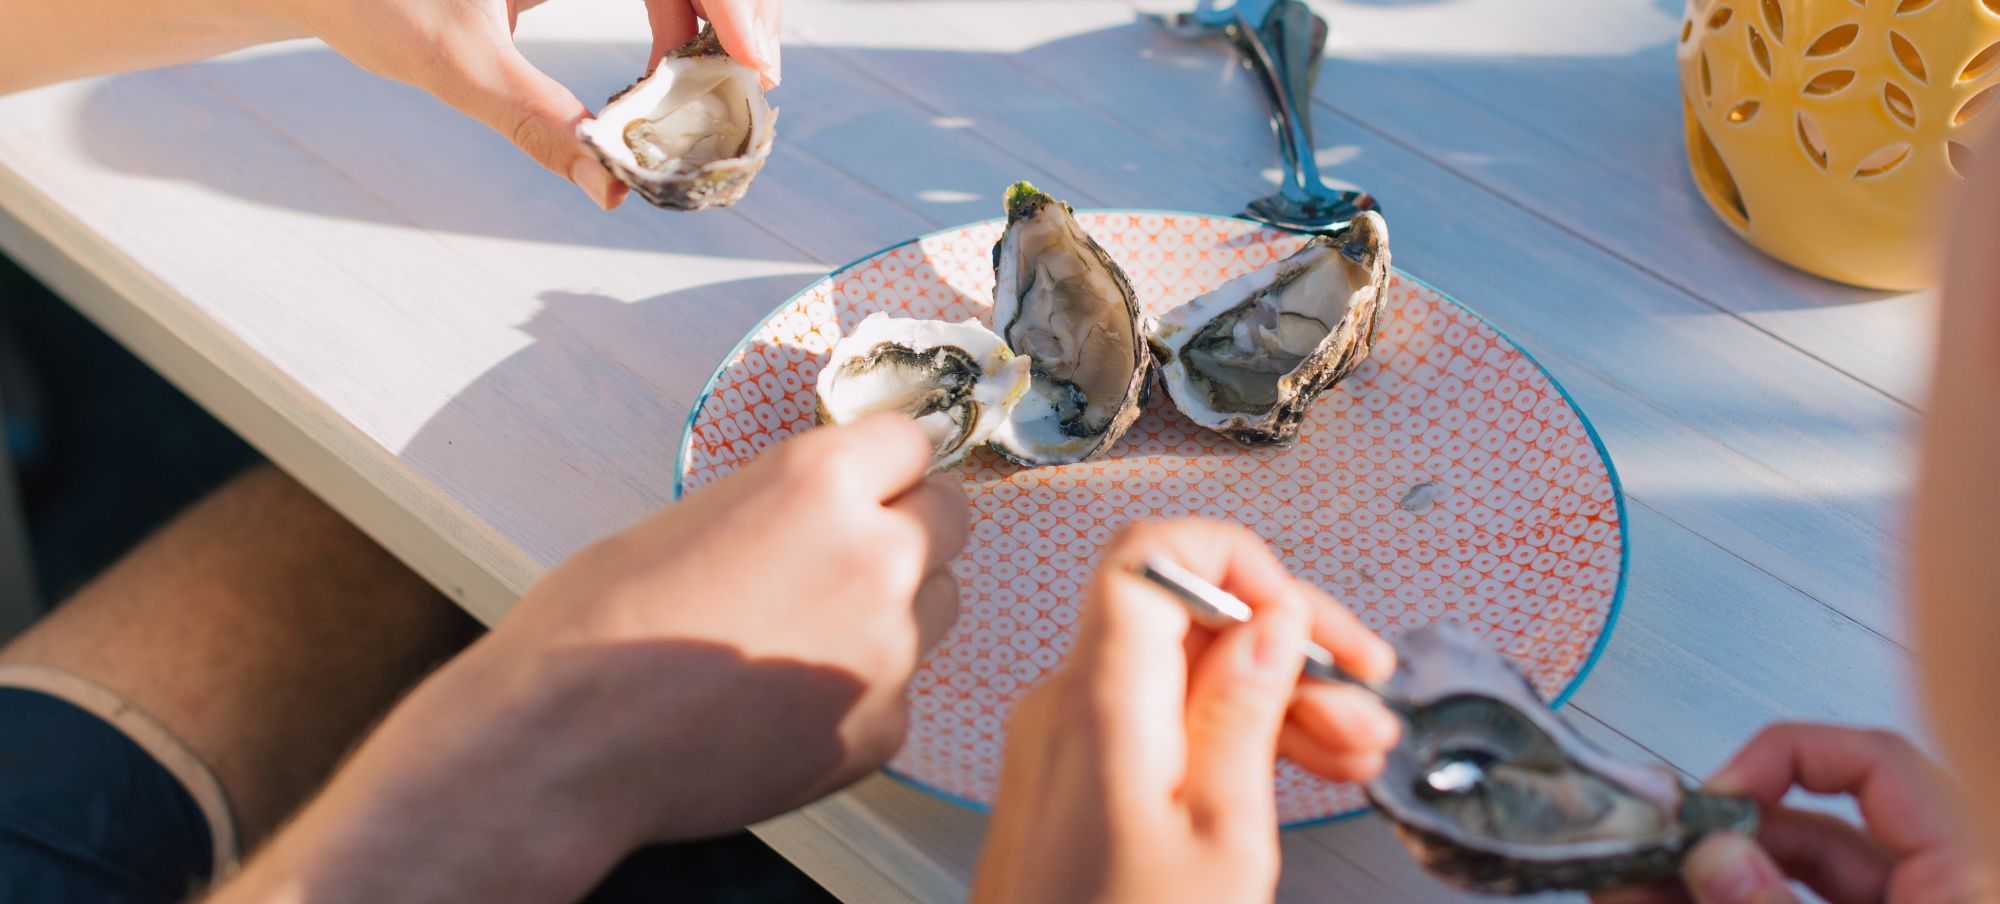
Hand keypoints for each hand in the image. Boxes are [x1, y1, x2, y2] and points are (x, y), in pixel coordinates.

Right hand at [213, 414, 963, 902]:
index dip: (886, 465)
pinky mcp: (883, 728)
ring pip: (939, 607)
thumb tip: (834, 514)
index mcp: (822, 482)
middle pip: (950, 519)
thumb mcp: (697, 516)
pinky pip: (898, 690)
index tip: (873, 481)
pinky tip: (782, 702)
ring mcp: (890, 650)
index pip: (913, 443)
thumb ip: (791, 507)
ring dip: (896, 609)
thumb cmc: (601, 622)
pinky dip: (857, 692)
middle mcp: (877, 556)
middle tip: (847, 556)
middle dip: (908, 528)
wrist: (566, 743)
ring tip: (803, 634)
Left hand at [291, 0, 779, 208]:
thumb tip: (606, 187)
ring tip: (734, 78)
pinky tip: (688, 61)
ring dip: (719, 16)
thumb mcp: (457, 62)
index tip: (753, 64)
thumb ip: (537, 122)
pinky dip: (684, 14)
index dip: (732, 4)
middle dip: (741, 12)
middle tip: (755, 82)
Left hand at [971, 520, 1398, 903]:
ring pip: (1179, 668)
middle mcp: (1066, 703)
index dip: (1239, 560)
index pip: (1152, 555)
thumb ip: (1245, 711)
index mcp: (1099, 701)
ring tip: (1356, 746)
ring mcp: (1064, 739)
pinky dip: (1229, 728)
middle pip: (1182, 612)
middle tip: (1366, 693)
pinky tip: (1298, 764)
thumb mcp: (1223, 835)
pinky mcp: (1072, 777)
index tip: (1307, 614)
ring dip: (1272, 691)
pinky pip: (1158, 718)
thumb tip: (1272, 619)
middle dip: (1284, 640)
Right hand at [1595, 723, 1996, 903]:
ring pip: (1789, 881)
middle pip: (1819, 829)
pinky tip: (1645, 902)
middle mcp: (1939, 890)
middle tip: (1648, 842)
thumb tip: (1716, 853)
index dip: (1785, 759)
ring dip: (1699, 878)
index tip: (1713, 794)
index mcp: (1973, 875)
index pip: (1878, 762)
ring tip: (1620, 881)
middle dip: (1721, 831)